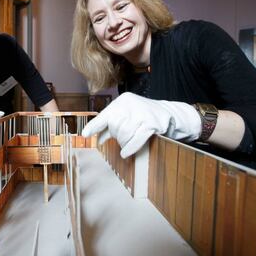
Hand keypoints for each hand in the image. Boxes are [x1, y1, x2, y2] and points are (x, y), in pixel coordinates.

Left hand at [82, 92, 200, 157]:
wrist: (171, 114)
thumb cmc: (144, 116)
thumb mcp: (127, 116)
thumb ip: (112, 126)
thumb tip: (97, 138)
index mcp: (123, 101)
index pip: (105, 115)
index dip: (94, 126)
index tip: (84, 135)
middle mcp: (131, 104)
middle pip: (114, 127)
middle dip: (116, 137)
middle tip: (122, 139)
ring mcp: (142, 113)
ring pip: (124, 134)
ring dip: (124, 143)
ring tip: (127, 144)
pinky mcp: (152, 123)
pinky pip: (136, 139)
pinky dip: (129, 148)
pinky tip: (125, 153)